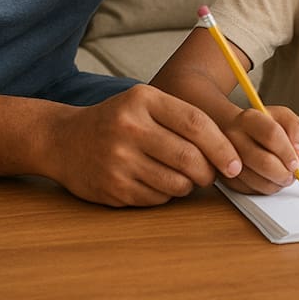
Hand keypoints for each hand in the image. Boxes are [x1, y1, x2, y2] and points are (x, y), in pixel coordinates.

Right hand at [47, 84, 243, 206]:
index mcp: (143, 100)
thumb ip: (182, 119)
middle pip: (190, 158)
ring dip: (188, 185)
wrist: (63, 140)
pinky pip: (157, 199)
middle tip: (210, 175)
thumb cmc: (116, 121)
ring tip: (181, 177)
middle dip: (209, 173)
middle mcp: (129, 127)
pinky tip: (155, 181)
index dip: (222, 147)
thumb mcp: (145, 103)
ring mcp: (118, 159)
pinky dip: (165, 195)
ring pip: (176, 183)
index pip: (196, 124)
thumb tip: (227, 151)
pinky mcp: (112, 187)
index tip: (235, 163)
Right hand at [219, 106, 298, 194]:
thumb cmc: (264, 126)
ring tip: (282, 176)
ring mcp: (226, 158)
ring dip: (276, 183)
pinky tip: (269, 179)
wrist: (237, 132)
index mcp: (249, 118)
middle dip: (284, 172)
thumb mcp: (284, 117)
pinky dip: (264, 188)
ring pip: (257, 180)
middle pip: (264, 162)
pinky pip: (249, 190)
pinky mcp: (225, 176)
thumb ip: (297, 129)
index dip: (287, 152)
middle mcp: (234, 136)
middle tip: (291, 174)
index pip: (272, 135)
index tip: (296, 161)